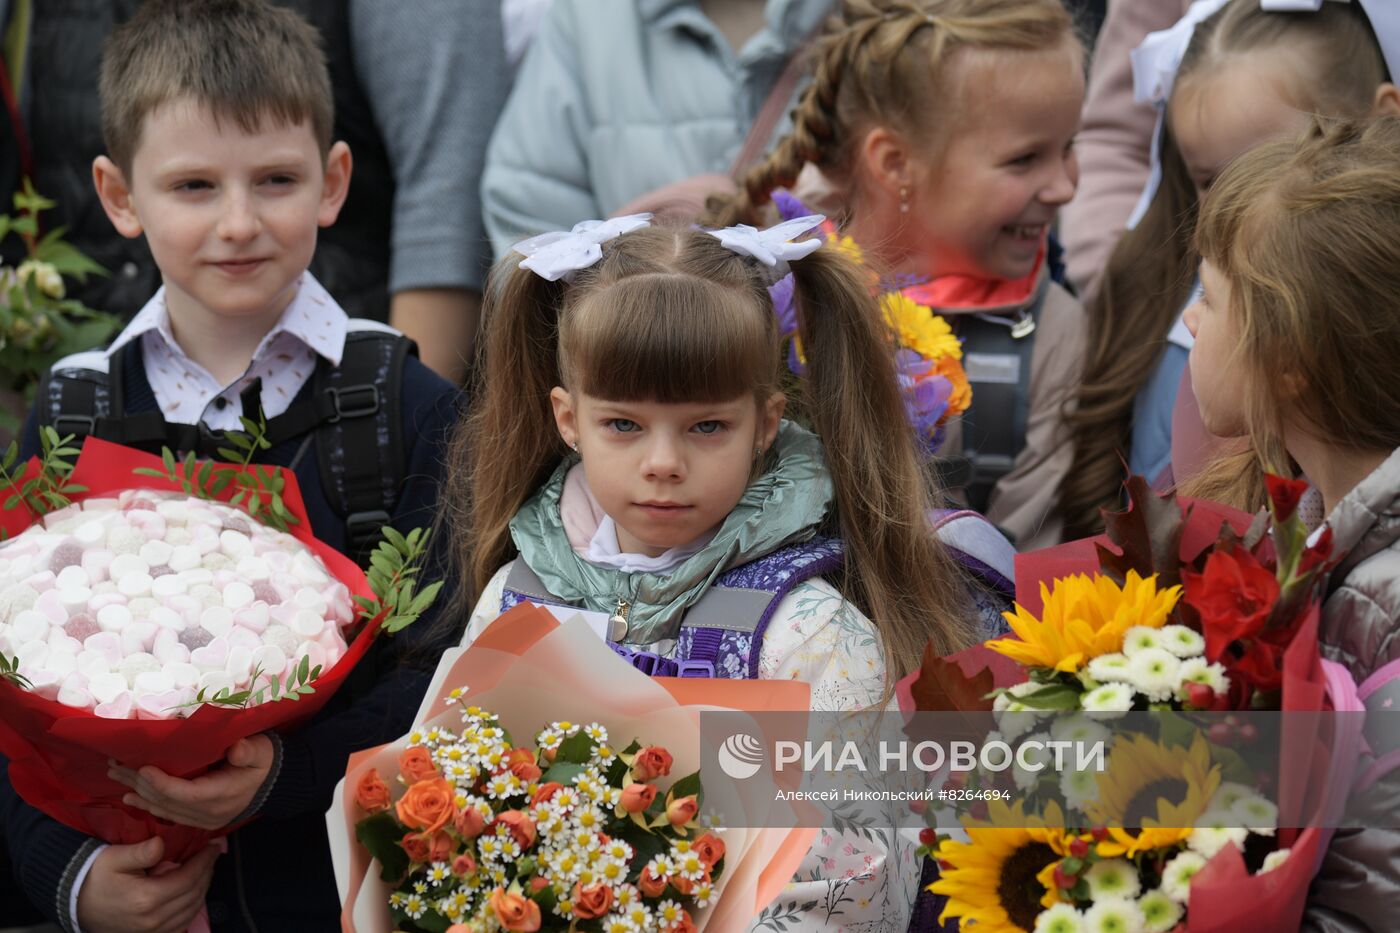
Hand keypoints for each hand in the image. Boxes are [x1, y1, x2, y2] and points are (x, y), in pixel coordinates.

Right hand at [76, 837, 220, 932]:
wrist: (77, 903)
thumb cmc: (97, 876)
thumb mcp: (114, 858)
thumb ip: (141, 852)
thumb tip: (162, 843)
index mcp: (147, 897)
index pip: (189, 877)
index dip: (204, 860)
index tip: (213, 846)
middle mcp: (153, 918)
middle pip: (194, 894)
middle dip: (207, 872)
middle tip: (211, 855)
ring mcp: (153, 931)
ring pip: (192, 910)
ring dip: (203, 889)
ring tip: (205, 870)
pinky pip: (182, 924)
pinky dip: (192, 907)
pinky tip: (193, 892)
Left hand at [108, 735, 274, 829]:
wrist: (274, 784)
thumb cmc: (265, 762)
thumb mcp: (262, 751)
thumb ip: (249, 751)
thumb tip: (237, 749)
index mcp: (222, 795)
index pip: (185, 793)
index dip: (162, 783)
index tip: (142, 768)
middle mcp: (208, 812)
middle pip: (167, 802)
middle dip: (140, 785)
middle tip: (116, 767)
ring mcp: (202, 819)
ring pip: (164, 809)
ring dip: (139, 794)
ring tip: (117, 778)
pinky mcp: (198, 819)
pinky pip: (168, 814)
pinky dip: (148, 805)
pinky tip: (131, 797)